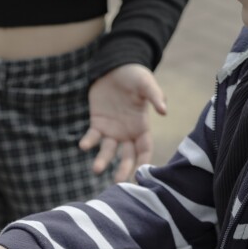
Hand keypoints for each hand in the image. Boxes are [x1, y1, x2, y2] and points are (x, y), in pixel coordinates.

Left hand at [79, 64, 166, 180]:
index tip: (140, 174)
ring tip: (96, 169)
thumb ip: (155, 97)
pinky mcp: (97, 124)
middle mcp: (127, 133)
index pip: (144, 149)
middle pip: (126, 156)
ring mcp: (112, 130)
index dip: (144, 161)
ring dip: (102, 160)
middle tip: (117, 182)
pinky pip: (92, 137)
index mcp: (142, 127)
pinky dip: (88, 142)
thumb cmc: (135, 76)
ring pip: (108, 151)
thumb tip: (164, 111)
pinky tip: (84, 146)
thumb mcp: (146, 84)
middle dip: (122, 169)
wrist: (115, 66)